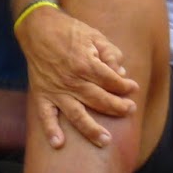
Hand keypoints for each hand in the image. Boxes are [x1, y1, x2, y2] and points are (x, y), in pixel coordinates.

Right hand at [18, 7, 138, 148]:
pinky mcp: (42, 95)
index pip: (111, 81)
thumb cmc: (69, 31)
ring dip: (92, 130)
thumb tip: (121, 73)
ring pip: (77, 115)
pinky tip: (58, 144)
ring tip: (105, 141)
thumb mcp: (94, 35)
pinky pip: (46, 116)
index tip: (133, 88)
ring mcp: (56, 90)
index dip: (125, 86)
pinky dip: (50, 130)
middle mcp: (72, 81)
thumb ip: (110, 54)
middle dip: (117, 107)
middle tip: (130, 111)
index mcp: (86, 64)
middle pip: (99, 100)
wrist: (39, 29)